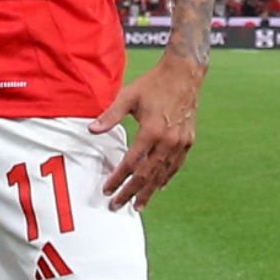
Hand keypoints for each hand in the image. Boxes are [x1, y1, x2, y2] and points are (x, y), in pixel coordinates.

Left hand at [88, 52, 204, 210]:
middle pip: (147, 174)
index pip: (131, 163)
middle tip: (117, 206)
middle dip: (130, 192)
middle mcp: (167, 140)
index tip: (107, 190)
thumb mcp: (128, 96)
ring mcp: (180, 142)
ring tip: (138, 206)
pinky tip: (158, 188)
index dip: (118, 178)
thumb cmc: (153, 84)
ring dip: (149, 192)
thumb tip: (91, 130)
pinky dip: (166, 178)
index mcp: (151, 130)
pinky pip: (176, 165)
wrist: (184, 74)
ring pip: (162, 174)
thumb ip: (110, 116)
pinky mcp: (188, 141)